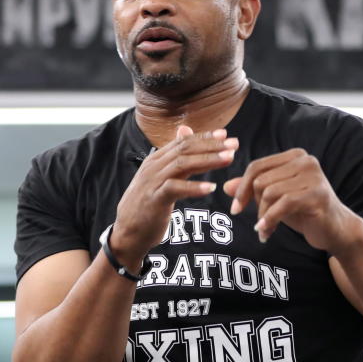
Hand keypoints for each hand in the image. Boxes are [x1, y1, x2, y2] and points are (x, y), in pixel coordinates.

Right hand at [110, 125, 237, 266]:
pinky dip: (194, 187)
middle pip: (185, 149)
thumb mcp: (162, 176)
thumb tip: (185, 130)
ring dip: (208, 160)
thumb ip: (176, 156)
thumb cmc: (148, 204)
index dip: (205, 137)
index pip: (183, 142)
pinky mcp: (154, 199)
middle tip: (234, 145)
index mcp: (157, 159)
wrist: (128, 232)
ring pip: (182, 164)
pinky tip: (211, 187)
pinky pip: (175, 188)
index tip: (226, 135)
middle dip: (212, 146)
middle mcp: (154, 166)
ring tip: (229, 159)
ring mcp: (152, 182)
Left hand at [223, 148, 356, 250]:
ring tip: (265, 230)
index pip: (257, 166)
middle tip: (259, 224)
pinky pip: (283, 204)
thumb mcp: (275, 198)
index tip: (235, 208)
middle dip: (255, 206)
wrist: (335, 230)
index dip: (242, 188)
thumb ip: (253, 190)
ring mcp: (314, 176)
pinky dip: (270, 219)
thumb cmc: (304, 211)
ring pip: (270, 193)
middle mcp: (306, 161)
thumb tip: (226, 186)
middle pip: (262, 180)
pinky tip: (267, 232)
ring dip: (263, 216)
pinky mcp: (318, 194)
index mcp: (295, 156)